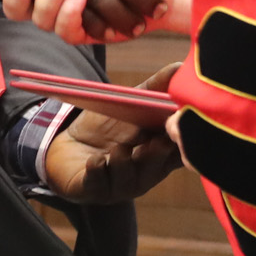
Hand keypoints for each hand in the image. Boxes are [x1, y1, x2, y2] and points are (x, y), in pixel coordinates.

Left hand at [42, 66, 184, 203]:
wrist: (69, 146)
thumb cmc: (109, 127)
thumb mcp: (132, 104)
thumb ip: (156, 88)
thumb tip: (181, 66)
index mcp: (160, 155)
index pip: (181, 154)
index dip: (186, 144)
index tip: (185, 128)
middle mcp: (144, 174)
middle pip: (156, 168)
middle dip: (157, 155)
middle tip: (158, 142)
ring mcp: (119, 185)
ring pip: (127, 180)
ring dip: (125, 164)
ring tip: (120, 149)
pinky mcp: (92, 189)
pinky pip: (96, 185)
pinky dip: (97, 173)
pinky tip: (95, 161)